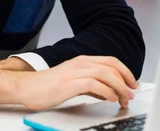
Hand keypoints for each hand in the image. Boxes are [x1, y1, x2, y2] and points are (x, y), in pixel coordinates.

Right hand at [12, 56, 138, 110]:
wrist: (27, 88)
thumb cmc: (47, 86)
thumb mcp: (73, 82)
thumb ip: (91, 85)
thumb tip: (108, 92)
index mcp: (82, 60)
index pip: (111, 61)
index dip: (125, 71)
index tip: (132, 83)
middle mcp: (80, 63)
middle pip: (112, 66)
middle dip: (126, 79)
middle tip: (132, 92)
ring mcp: (75, 71)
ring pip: (106, 74)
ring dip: (119, 87)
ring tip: (125, 98)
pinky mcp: (70, 83)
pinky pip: (94, 84)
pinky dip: (107, 91)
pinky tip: (111, 99)